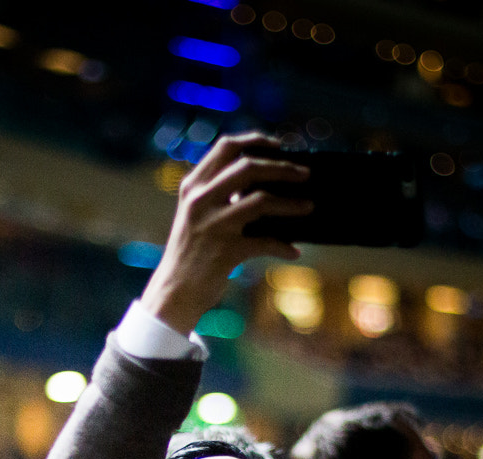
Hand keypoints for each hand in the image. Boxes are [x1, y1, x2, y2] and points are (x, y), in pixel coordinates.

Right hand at [139, 132, 312, 336]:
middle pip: (249, 167)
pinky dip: (283, 247)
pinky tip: (293, 252)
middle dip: (282, 168)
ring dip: (291, 203)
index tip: (279, 145)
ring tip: (309, 206)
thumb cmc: (190, 253)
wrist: (173, 293)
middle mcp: (200, 201)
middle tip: (305, 174)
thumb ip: (218, 195)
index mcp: (193, 187)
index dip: (256, 140)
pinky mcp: (225, 251)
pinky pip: (265, 242)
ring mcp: (213, 225)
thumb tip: (263, 184)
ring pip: (261, 201)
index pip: (226, 147)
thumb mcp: (195, 216)